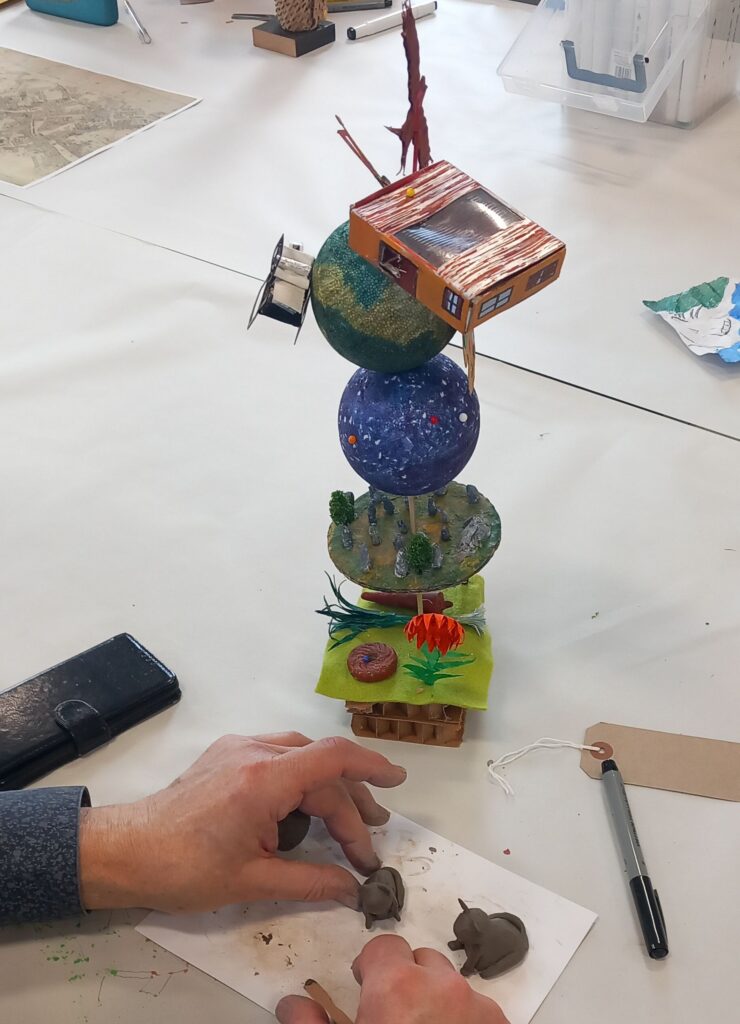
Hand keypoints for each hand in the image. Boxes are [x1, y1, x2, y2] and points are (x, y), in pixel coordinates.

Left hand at [78, 733, 405, 913]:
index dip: (371, 768)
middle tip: (372, 832)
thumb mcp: (254, 882)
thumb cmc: (186, 869)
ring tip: (348, 817)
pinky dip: (302, 774)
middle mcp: (254, 753)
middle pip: (321, 764)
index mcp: (264, 780)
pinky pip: (277, 752)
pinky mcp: (226, 754)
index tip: (396, 784)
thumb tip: (352, 887)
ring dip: (328, 783)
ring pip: (301, 753)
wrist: (128, 851)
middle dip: (352, 799)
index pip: (333, 760)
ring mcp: (238, 749)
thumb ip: (311, 881)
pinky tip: (305, 801)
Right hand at [276, 935, 508, 1023]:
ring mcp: (477, 1009)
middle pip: (422, 962)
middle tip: (391, 1020)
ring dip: (437, 1003)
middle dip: (407, 982)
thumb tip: (294, 1006)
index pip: (384, 946)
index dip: (371, 967)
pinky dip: (463, 1022)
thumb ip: (311, 1023)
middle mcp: (443, 987)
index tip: (364, 988)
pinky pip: (478, 1011)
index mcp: (398, 987)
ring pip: (453, 987)